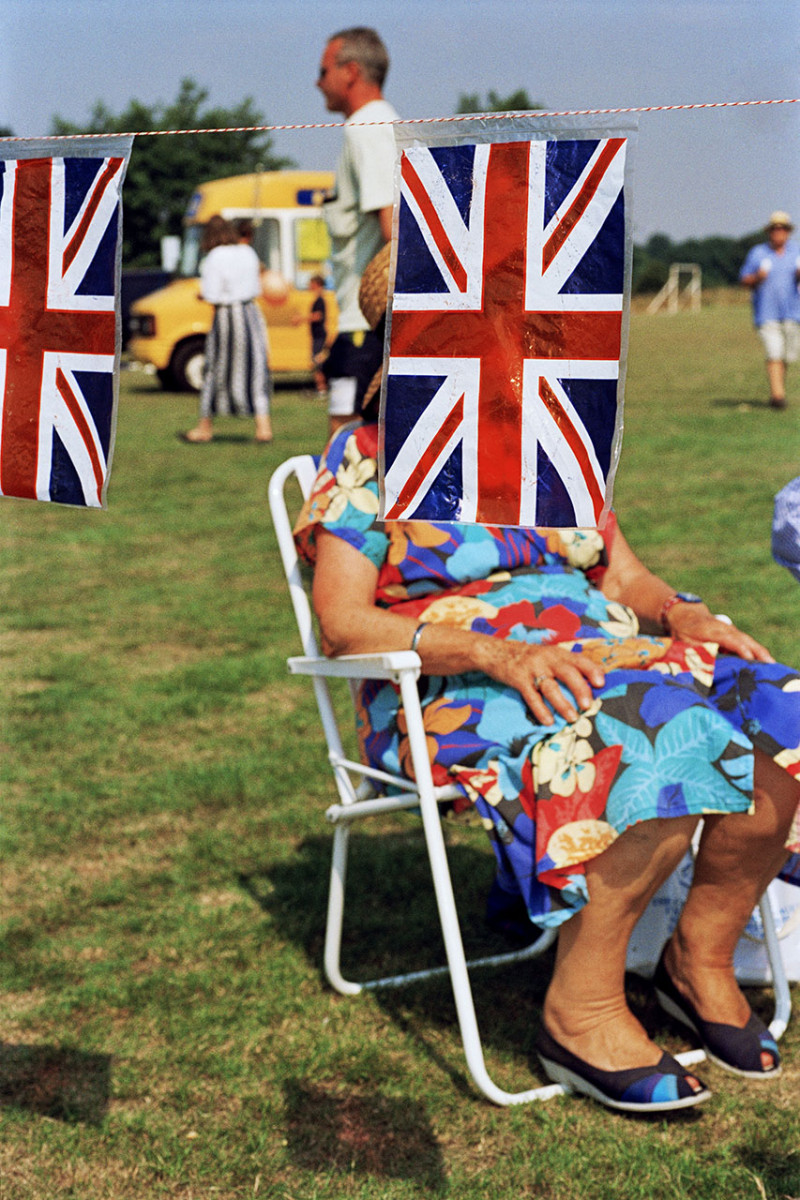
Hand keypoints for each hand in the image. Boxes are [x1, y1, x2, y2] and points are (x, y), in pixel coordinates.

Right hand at [485, 641, 606, 725]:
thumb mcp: (549, 656)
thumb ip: (567, 666)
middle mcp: (546, 658)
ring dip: (562, 704)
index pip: (579, 659)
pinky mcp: (518, 679)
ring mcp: (532, 668)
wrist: (497, 652)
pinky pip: (531, 696)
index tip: (601, 683)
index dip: (591, 670)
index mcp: (558, 653)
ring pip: (550, 687)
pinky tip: (549, 721)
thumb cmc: (530, 658)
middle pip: (567, 672)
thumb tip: (592, 684)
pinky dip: (541, 710)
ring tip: (572, 718)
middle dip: (579, 688)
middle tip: (588, 704)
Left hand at [666, 605, 774, 662]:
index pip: (730, 640)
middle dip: (758, 652)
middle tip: (769, 665)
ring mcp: (731, 630)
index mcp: (712, 631)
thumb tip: (702, 671)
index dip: (741, 649)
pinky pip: (747, 642)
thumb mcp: (685, 644)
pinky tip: (764, 662)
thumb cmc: (684, 632)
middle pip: (745, 640)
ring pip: (749, 641)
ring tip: (771, 665)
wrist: (686, 614)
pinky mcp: (734, 634)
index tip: (750, 659)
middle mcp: (725, 629)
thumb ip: (695, 655)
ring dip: (760, 652)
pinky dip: (756, 651)